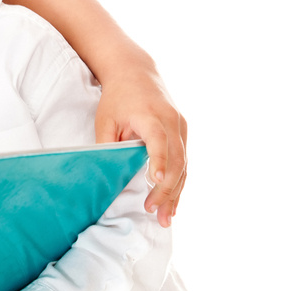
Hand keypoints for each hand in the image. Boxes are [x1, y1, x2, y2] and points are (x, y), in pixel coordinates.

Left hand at [96, 73, 186, 227]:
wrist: (136, 72)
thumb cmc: (117, 98)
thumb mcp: (105, 120)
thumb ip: (108, 145)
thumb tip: (108, 176)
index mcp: (151, 115)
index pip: (158, 140)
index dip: (158, 160)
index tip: (157, 181)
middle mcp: (171, 121)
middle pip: (176, 159)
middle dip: (167, 189)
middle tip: (154, 213)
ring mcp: (181, 127)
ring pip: (183, 164)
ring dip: (176, 192)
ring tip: (165, 218)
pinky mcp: (183, 132)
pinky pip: (184, 161)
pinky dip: (179, 182)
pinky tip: (173, 202)